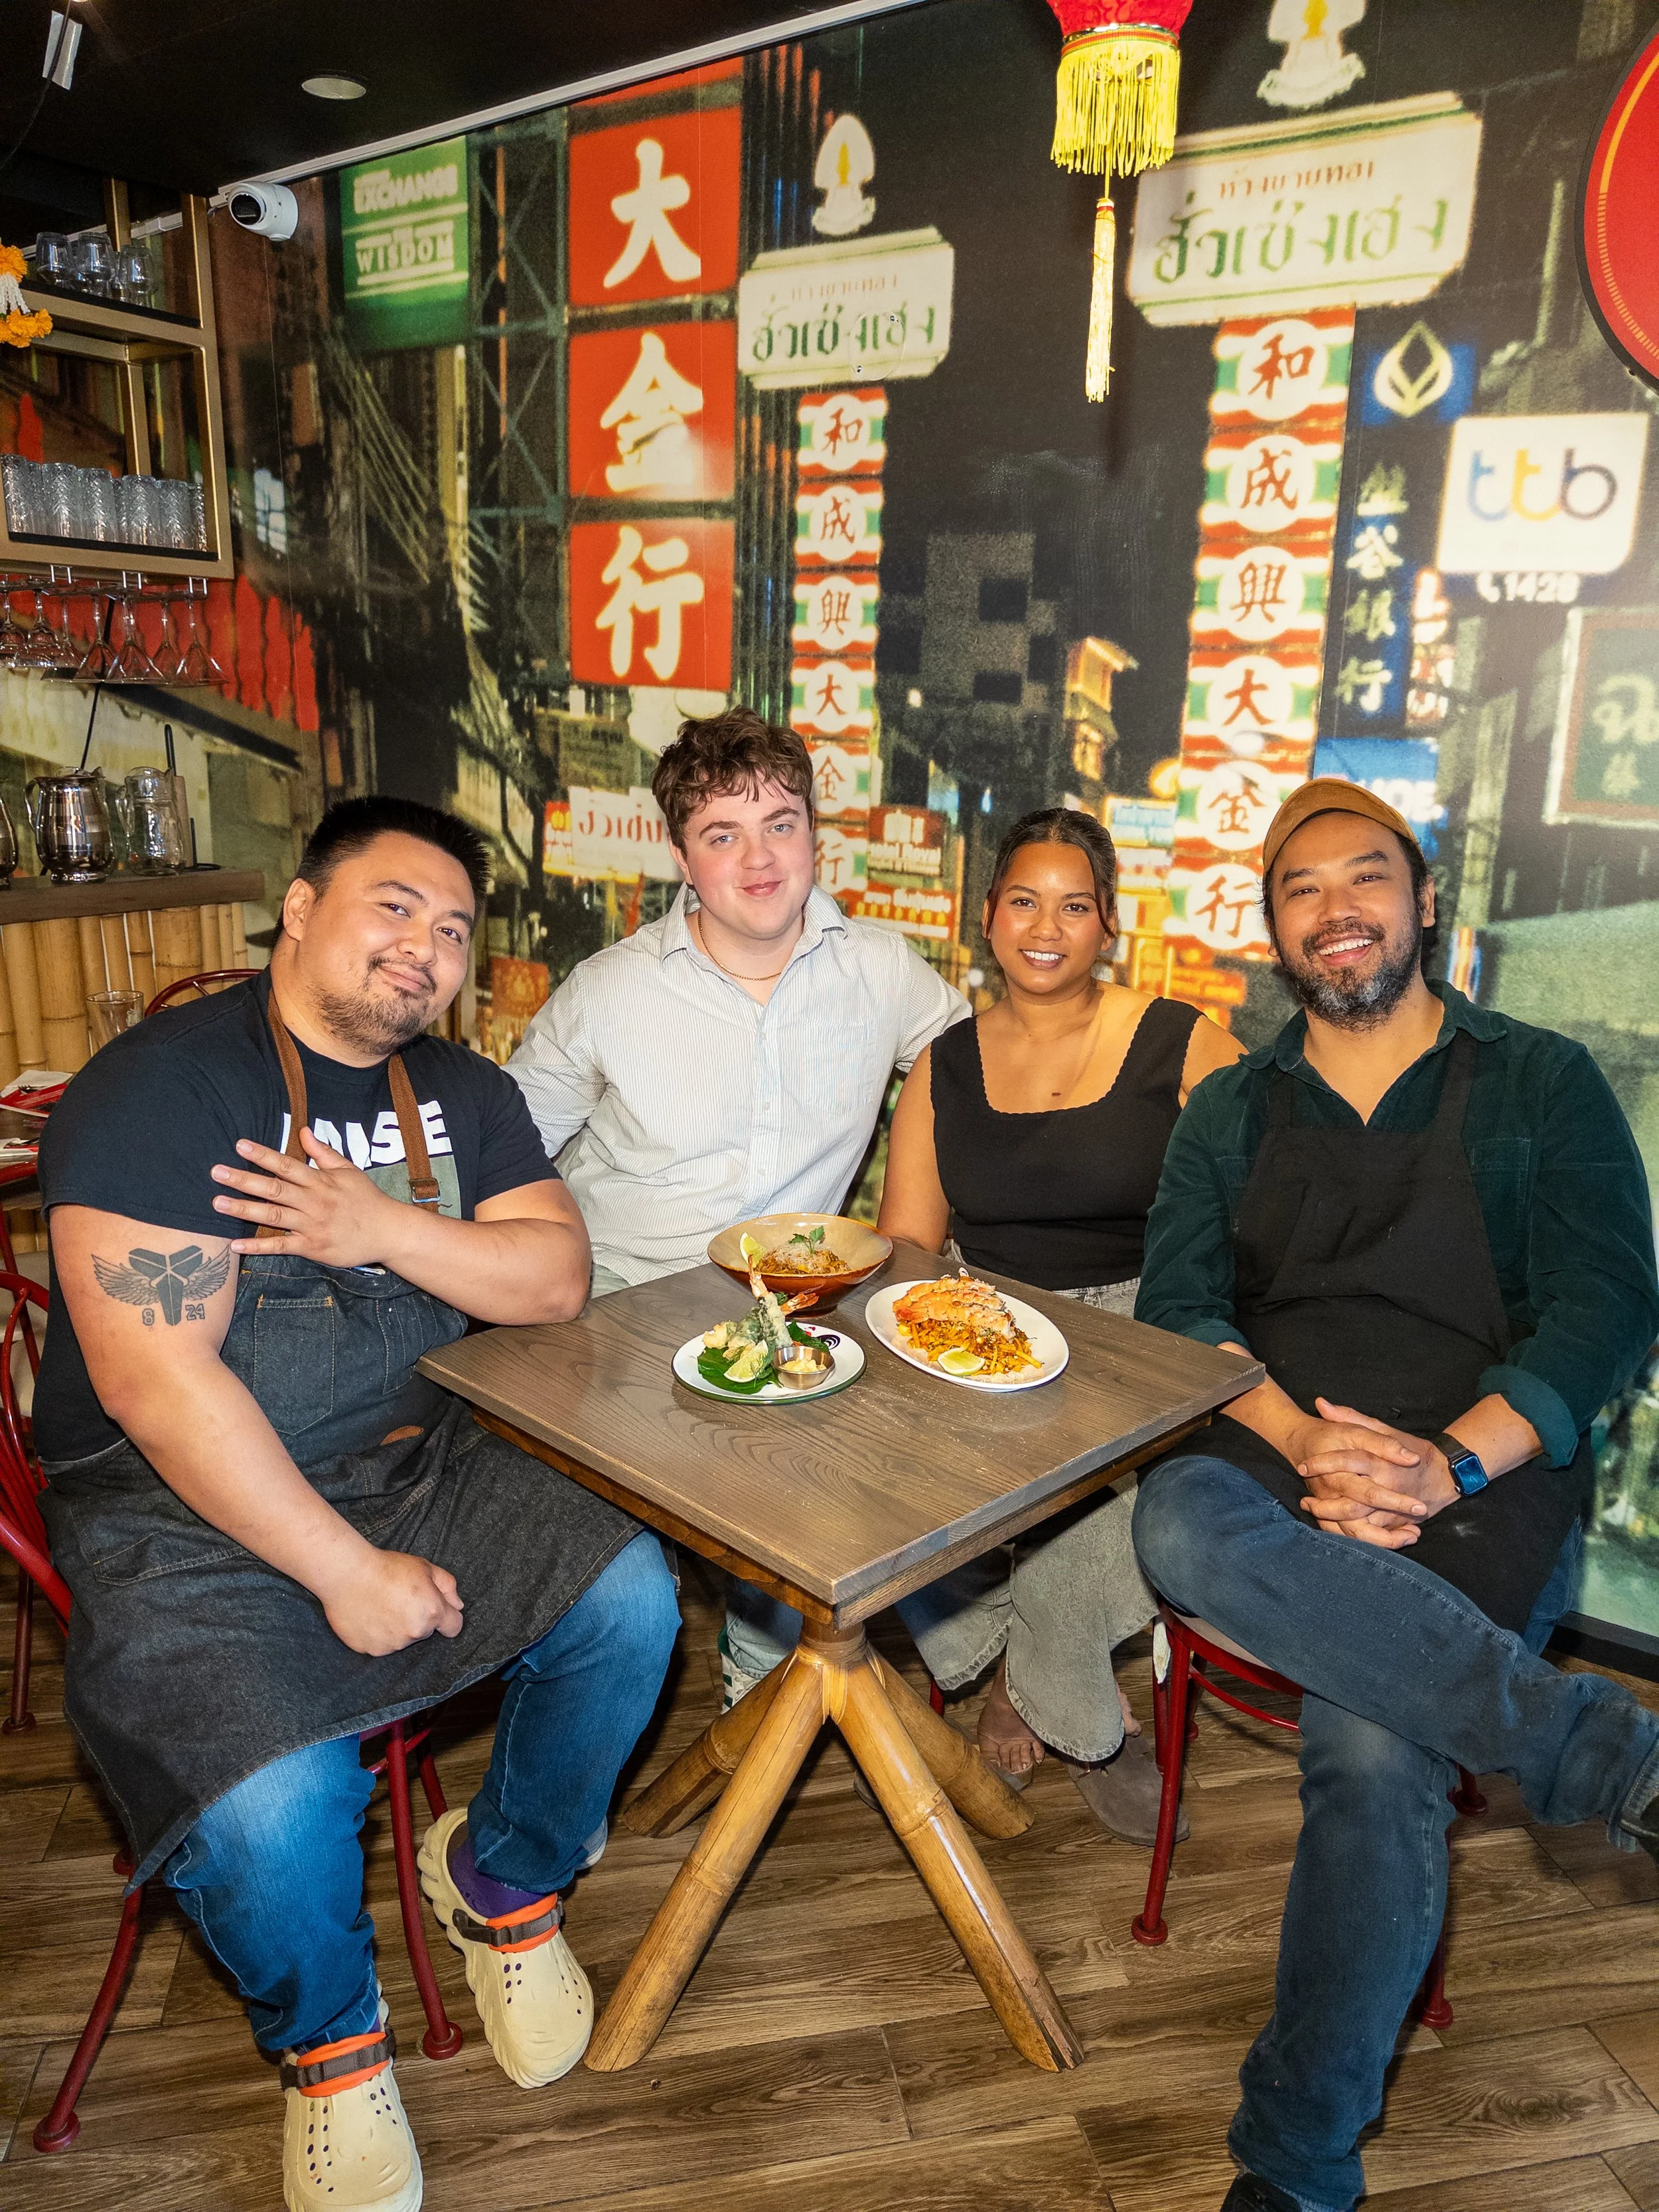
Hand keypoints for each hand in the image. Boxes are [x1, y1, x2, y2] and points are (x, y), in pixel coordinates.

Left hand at [212, 1128, 401, 1263]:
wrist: (388, 1232)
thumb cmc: (367, 1199)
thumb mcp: (348, 1170)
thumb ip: (323, 1152)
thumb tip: (303, 1131)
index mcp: (321, 1181)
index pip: (287, 1165)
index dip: (263, 1155)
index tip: (240, 1145)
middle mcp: (314, 1202)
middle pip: (274, 1189)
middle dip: (244, 1180)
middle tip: (217, 1172)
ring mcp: (312, 1226)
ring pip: (274, 1216)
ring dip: (245, 1209)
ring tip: (218, 1203)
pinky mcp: (313, 1248)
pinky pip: (282, 1247)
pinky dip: (259, 1246)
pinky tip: (235, 1245)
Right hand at [320, 1549, 463, 1655]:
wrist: (347, 1575)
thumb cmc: (386, 1567)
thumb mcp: (425, 1567)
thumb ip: (447, 1586)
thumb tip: (458, 1605)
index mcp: (432, 1612)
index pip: (454, 1627)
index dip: (448, 1618)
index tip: (437, 1610)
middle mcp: (415, 1633)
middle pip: (425, 1631)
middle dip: (418, 1618)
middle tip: (400, 1598)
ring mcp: (392, 1645)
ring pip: (402, 1639)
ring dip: (396, 1627)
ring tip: (381, 1605)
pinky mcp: (371, 1650)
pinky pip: (380, 1645)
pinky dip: (377, 1634)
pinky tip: (368, 1615)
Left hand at [1296, 1398, 1456, 1546]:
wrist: (1444, 1476)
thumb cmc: (1411, 1449)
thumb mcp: (1383, 1429)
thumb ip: (1351, 1417)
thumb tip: (1320, 1404)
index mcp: (1383, 1462)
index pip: (1350, 1461)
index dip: (1324, 1463)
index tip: (1302, 1466)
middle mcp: (1388, 1487)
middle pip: (1353, 1500)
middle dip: (1325, 1503)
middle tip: (1305, 1499)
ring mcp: (1392, 1509)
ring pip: (1360, 1523)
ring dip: (1333, 1521)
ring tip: (1313, 1510)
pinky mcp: (1395, 1523)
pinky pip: (1370, 1535)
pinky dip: (1350, 1534)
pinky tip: (1331, 1526)